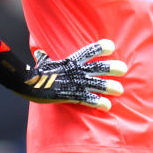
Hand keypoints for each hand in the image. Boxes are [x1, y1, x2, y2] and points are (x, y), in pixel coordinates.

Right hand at [0, 39, 126, 110]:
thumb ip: (44, 56)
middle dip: (112, 68)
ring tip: (120, 90)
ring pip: (97, 84)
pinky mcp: (72, 95)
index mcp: (71, 61)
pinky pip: (88, 99)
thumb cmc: (36, 73)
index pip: (88, 51)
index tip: (111, 46)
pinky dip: (98, 103)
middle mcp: (76, 71)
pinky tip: (108, 106)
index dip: (100, 48)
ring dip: (109, 87)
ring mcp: (75, 83)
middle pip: (98, 67)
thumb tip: (38, 50)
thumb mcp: (42, 62)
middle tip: (124, 68)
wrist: (28, 85)